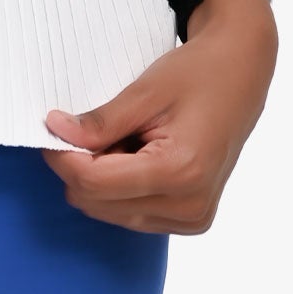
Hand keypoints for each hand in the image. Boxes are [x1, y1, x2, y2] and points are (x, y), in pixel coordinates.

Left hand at [39, 0, 277, 233]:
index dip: (62, 155)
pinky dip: (120, 187)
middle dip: (80, 167)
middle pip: (98, 203)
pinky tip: (136, 154)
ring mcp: (193, 218)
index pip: (94, 183)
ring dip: (100, 179)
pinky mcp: (192, 219)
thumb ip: (100, 121)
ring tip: (123, 137)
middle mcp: (189, 206)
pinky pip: (133, 214)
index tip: (51, 126)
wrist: (242, 74)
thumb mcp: (145, 90)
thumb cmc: (198, 74)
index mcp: (179, 172)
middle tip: (87, 127)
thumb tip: (54, 132)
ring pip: (111, 213)